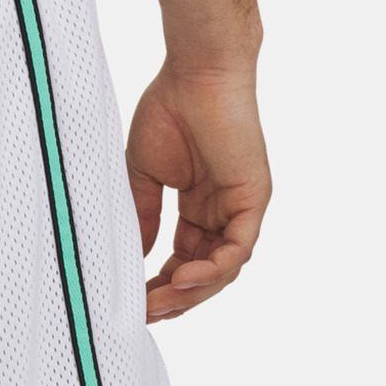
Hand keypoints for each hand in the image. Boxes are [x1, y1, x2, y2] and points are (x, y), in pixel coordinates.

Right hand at [126, 65, 270, 321]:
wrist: (196, 70)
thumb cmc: (170, 109)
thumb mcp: (144, 176)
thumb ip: (142, 218)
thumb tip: (132, 259)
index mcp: (199, 209)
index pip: (183, 264)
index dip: (160, 288)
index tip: (134, 303)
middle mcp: (223, 213)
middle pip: (203, 275)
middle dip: (174, 300)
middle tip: (144, 314)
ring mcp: (241, 208)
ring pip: (222, 270)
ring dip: (190, 292)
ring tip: (159, 302)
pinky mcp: (254, 199)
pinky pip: (238, 249)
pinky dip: (212, 270)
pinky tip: (183, 279)